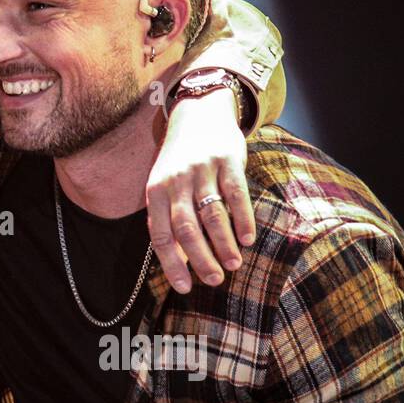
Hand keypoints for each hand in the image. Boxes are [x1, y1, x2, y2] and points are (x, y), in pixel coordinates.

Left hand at [145, 88, 255, 292]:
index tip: (185, 287)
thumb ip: (166, 216)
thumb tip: (173, 256)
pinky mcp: (227, 161)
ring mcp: (202, 171)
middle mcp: (176, 182)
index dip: (172, 263)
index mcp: (155, 192)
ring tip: (233, 265)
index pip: (161, 235)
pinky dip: (242, 220)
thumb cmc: (179, 161)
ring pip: (212, 215)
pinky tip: (247, 239)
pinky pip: (236, 195)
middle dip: (200, 259)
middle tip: (214, 281)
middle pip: (187, 228)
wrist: (198, 115)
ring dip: (223, 244)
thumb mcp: (163, 184)